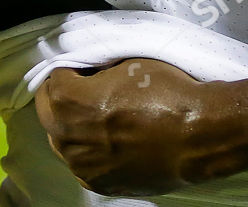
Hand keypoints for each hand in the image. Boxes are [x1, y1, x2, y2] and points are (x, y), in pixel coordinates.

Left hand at [35, 58, 247, 196]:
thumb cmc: (165, 92)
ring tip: (102, 118)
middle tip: (87, 91)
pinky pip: (83, 164)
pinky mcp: (101, 185)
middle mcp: (67, 138)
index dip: (69, 72)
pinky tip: (111, 141)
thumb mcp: (125, 64)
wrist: (198, 135)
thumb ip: (95, 71)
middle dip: (63, 99)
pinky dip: (90, 151)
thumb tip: (88, 74)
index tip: (85, 70)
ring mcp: (83, 167)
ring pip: (63, 141)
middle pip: (48, 113)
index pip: (51, 81)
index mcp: (68, 102)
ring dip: (73, 127)